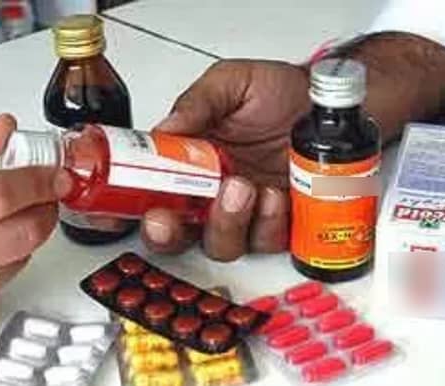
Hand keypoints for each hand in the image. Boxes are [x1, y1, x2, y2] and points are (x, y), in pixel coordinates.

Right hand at [142, 59, 310, 260]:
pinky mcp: (278, 224)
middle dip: (166, 232)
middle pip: (175, 233)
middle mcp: (210, 194)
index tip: (114, 215)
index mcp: (188, 164)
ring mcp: (244, 213)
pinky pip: (265, 243)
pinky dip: (267, 224)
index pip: (147, 193)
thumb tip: (165, 130)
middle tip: (170, 215)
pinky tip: (275, 196)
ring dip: (225, 222)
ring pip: (219, 244)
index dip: (125, 211)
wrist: (330, 103)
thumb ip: (197, 103)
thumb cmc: (281, 91)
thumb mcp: (232, 83)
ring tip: (244, 187)